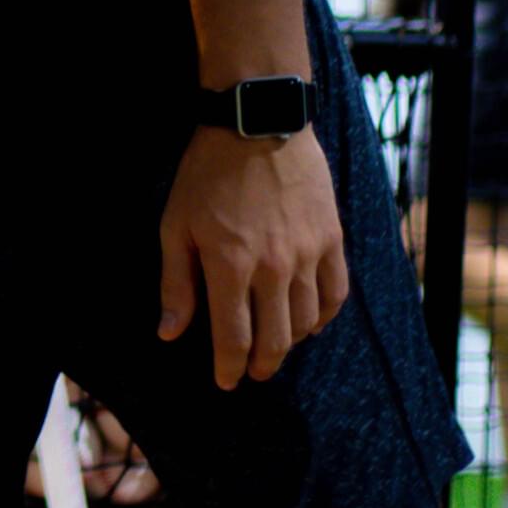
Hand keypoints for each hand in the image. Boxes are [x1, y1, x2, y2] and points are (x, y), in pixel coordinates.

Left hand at [157, 123, 347, 389]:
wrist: (257, 125)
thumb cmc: (206, 175)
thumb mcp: (175, 225)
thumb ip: (176, 283)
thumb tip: (171, 333)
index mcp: (229, 265)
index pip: (234, 337)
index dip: (229, 367)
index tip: (226, 382)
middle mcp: (274, 267)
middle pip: (275, 339)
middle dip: (262, 365)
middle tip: (252, 373)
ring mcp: (308, 254)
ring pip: (307, 321)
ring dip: (290, 343)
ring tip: (275, 348)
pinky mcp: (332, 239)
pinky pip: (336, 294)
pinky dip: (324, 317)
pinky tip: (310, 324)